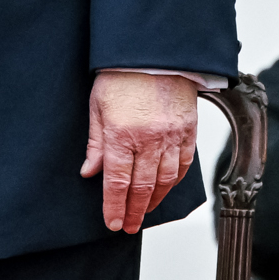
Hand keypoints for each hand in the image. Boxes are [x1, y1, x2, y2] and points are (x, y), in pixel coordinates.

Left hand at [82, 70, 198, 231]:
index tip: (112, 223)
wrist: (155, 53)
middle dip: (134, 211)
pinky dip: (174, 181)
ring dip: (154, 201)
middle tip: (128, 227)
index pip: (116, 182)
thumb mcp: (97, 107)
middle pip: (142, 187)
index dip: (114, 207)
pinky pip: (183, 164)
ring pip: (165, 180)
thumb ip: (95, 143)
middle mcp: (149, 139)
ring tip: (145, 212)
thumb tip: (89, 172)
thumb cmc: (121, 76)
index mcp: (121, 134)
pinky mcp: (188, 131)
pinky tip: (165, 189)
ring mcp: (171, 136)